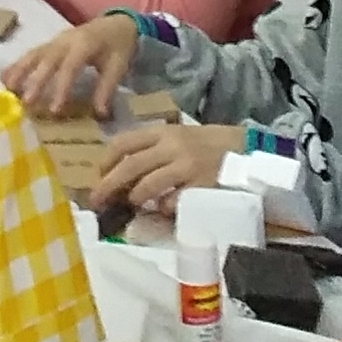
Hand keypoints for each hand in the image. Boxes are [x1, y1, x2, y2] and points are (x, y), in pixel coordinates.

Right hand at [4, 11, 139, 113]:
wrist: (117, 23)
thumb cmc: (117, 46)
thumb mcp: (118, 66)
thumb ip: (106, 88)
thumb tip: (100, 114)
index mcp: (84, 44)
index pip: (70, 67)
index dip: (61, 88)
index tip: (54, 110)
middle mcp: (65, 41)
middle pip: (47, 60)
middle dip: (35, 81)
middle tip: (26, 103)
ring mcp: (55, 40)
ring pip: (34, 54)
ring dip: (19, 71)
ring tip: (7, 89)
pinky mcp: (50, 43)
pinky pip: (31, 53)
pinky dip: (17, 64)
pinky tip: (4, 77)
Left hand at [92, 118, 243, 212]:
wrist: (244, 150)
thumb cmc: (206, 145)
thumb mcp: (178, 137)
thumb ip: (153, 149)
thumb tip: (121, 172)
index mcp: (163, 132)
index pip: (124, 142)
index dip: (106, 160)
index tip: (97, 174)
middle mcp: (172, 146)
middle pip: (131, 166)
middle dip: (109, 185)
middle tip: (97, 201)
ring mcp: (186, 167)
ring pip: (148, 185)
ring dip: (135, 197)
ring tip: (132, 204)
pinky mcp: (200, 186)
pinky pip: (172, 201)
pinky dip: (162, 207)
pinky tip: (162, 209)